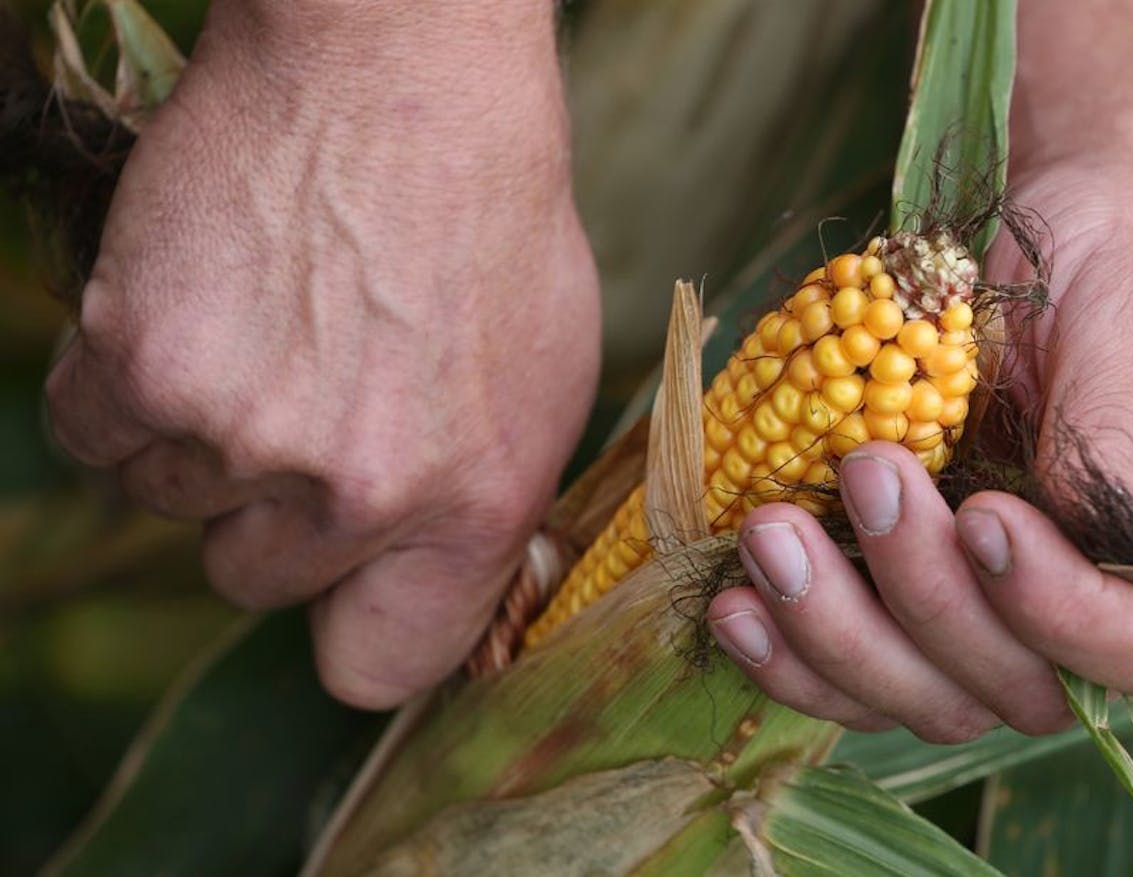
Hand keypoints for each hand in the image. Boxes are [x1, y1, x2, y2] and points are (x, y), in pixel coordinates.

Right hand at [44, 1, 598, 708]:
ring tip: (269, 327)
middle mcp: (357, 492)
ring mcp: (241, 433)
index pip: (374, 668)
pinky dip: (127, 386)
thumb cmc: (489, 218)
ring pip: (172, 502)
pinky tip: (197, 310)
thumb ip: (479, 504)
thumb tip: (429, 582)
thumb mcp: (544, 381)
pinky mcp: (143, 362)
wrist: (400, 70)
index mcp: (475, 506)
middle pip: (254, 581)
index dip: (349, 625)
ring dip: (203, 435)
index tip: (346, 584)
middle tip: (312, 398)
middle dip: (273, 509)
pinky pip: (93, 436)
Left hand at [705, 159, 1132, 739]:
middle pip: (1020, 688)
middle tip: (864, 476)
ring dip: (837, 635)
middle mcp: (1104, 610)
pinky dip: (791, 651)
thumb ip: (1119, 439)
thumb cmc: (1122, 262)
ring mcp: (999, 616)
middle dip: (927, 602)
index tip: (985, 518)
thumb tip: (1065, 537)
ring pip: (924, 694)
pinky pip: (854, 670)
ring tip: (769, 538)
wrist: (1044, 231)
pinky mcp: (911, 599)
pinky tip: (731, 603)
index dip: (1066, 618)